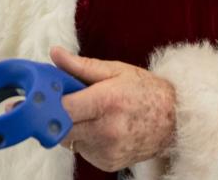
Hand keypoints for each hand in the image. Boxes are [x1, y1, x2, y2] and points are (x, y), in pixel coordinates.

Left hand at [52, 46, 176, 172]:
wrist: (174, 120)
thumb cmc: (145, 91)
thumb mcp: (115, 70)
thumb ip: (81, 66)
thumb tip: (55, 54)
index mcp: (106, 102)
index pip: (62, 108)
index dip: (48, 102)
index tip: (42, 95)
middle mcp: (106, 129)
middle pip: (60, 128)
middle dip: (56, 115)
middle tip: (65, 103)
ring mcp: (108, 150)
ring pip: (69, 140)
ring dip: (72, 127)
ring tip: (91, 114)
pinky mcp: (108, 163)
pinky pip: (82, 151)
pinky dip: (84, 140)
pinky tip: (100, 128)